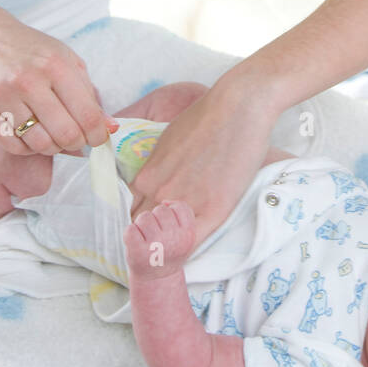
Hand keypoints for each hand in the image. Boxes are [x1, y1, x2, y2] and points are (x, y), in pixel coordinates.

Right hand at [0, 16, 118, 155]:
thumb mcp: (68, 61)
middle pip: (66, 134)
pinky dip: (29, 148)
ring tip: (55, 136)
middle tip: (78, 140)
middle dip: (78, 144)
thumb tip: (110, 128)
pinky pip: (14, 146)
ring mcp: (4, 97)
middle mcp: (29, 81)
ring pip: (40, 144)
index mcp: (56, 66)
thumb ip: (90, 94)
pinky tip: (33, 134)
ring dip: (54, 147)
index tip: (99, 138)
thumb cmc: (34, 52)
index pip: (87, 115)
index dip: (98, 135)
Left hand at [125, 200, 196, 281]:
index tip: (171, 227)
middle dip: (156, 218)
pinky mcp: (138, 252)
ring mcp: (155, 246)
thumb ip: (182, 213)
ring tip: (146, 238)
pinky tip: (136, 243)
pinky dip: (130, 233)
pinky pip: (130, 228)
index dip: (173, 213)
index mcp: (188, 235)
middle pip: (161, 210)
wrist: (158, 279)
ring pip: (145, 216)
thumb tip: (165, 202)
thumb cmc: (170, 250)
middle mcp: (174, 240)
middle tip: (157, 235)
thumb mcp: (185, 233)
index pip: (180, 207)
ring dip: (143, 224)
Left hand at [127, 76, 276, 244]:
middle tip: (155, 252)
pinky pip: (191, 243)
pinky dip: (185, 253)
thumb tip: (155, 181)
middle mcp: (159, 192)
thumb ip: (158, 167)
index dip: (138, 227)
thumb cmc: (206, 117)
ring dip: (166, 251)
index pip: (131, 214)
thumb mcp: (168, 141)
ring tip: (170, 259)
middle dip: (148, 243)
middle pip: (143, 232)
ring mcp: (184, 202)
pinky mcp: (213, 209)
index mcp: (146, 176)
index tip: (145, 235)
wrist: (237, 107)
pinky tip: (185, 257)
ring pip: (165, 242)